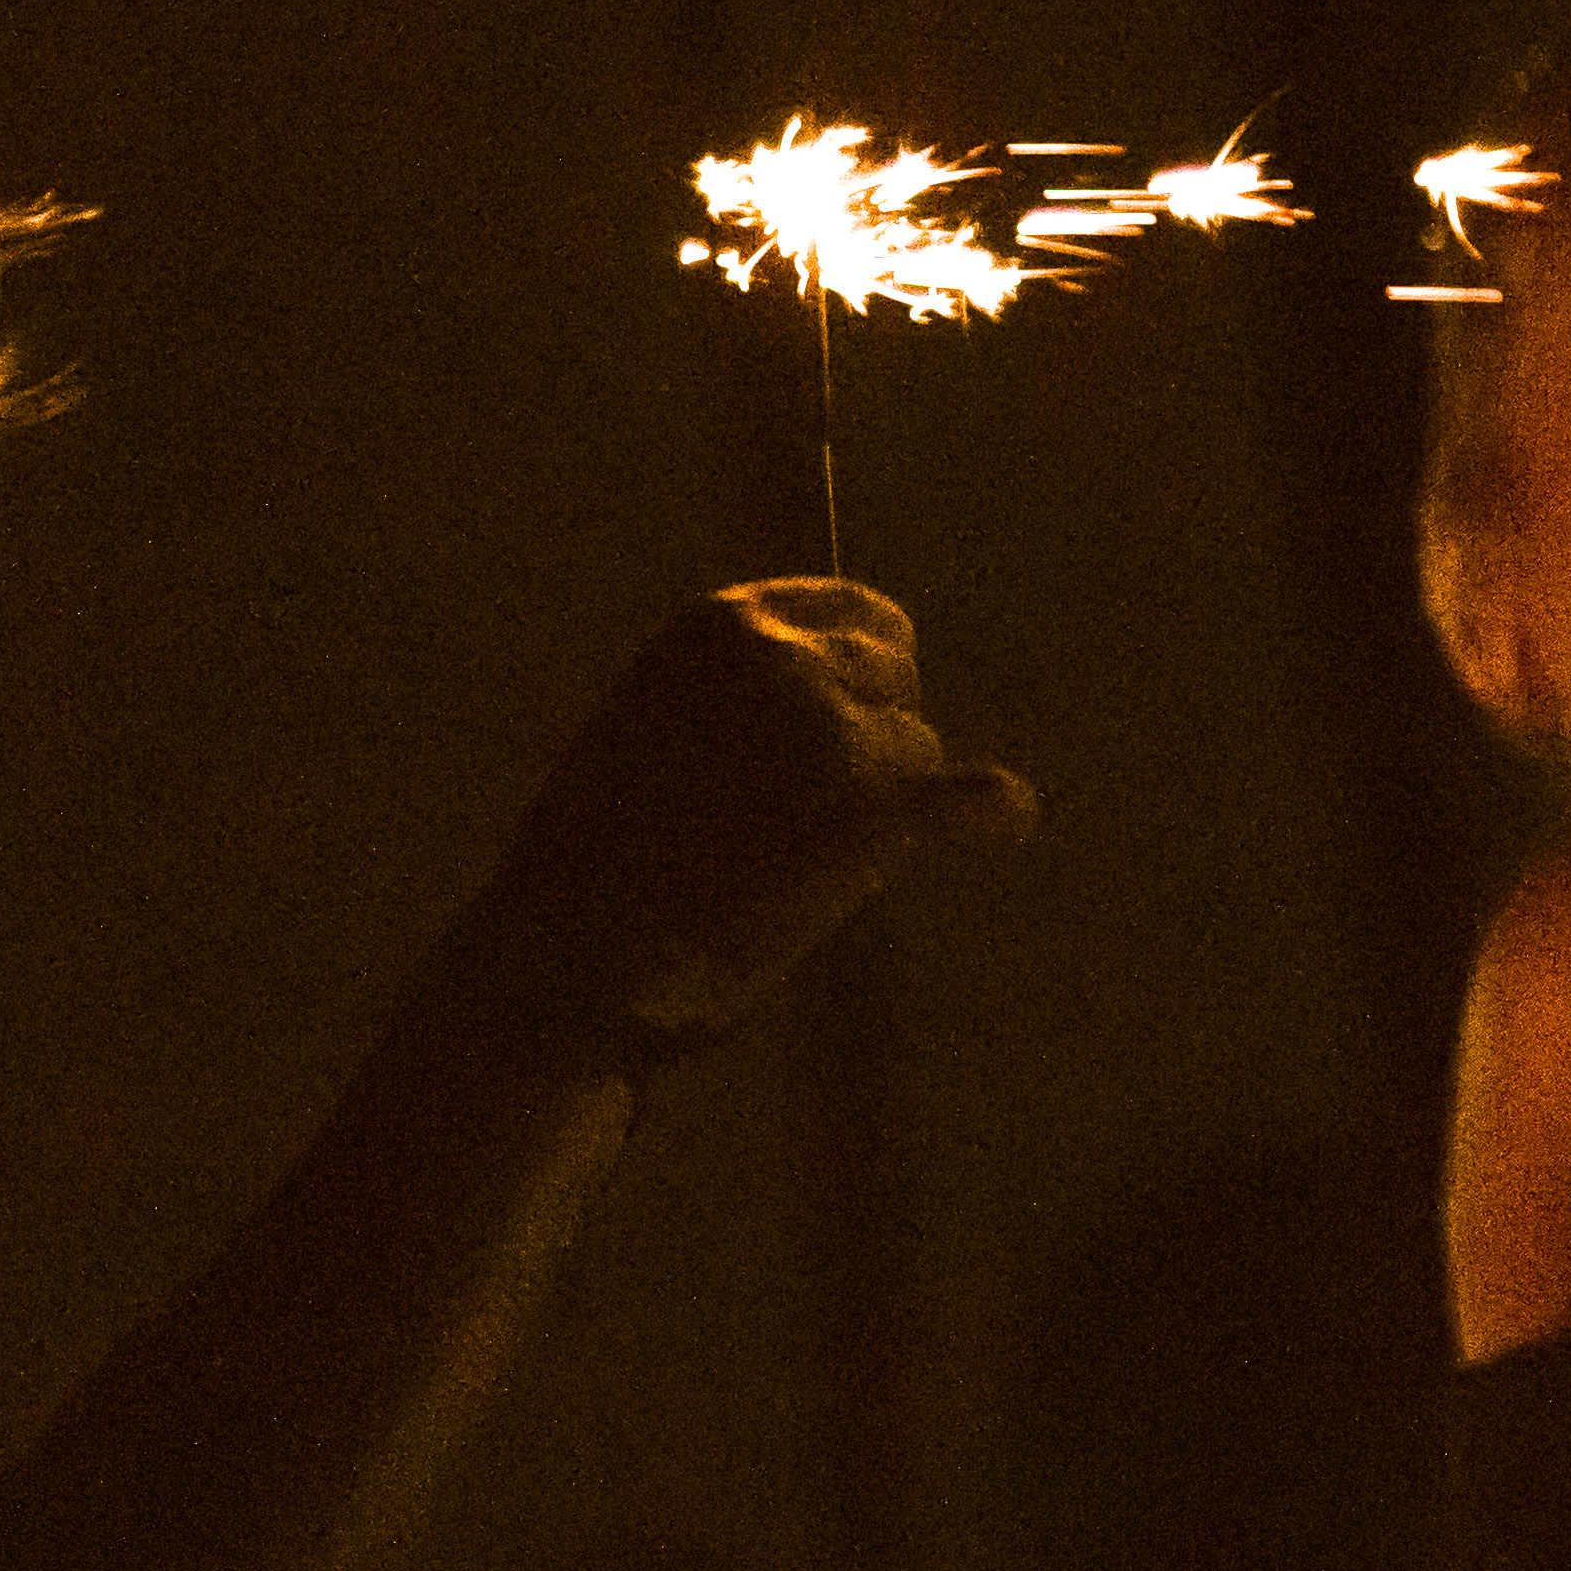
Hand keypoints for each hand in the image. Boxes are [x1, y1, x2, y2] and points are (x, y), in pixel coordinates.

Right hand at [469, 581, 1035, 1063]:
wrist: (565, 957)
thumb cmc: (593, 861)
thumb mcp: (647, 726)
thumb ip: (731, 698)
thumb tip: (820, 696)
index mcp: (721, 625)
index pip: (855, 612)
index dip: (864, 669)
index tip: (859, 710)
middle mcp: (784, 658)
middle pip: (895, 677)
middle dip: (873, 734)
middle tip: (816, 808)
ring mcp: (831, 731)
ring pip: (916, 748)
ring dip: (884, 799)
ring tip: (796, 864)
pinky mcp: (870, 813)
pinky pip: (970, 798)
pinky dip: (989, 811)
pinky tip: (1004, 821)